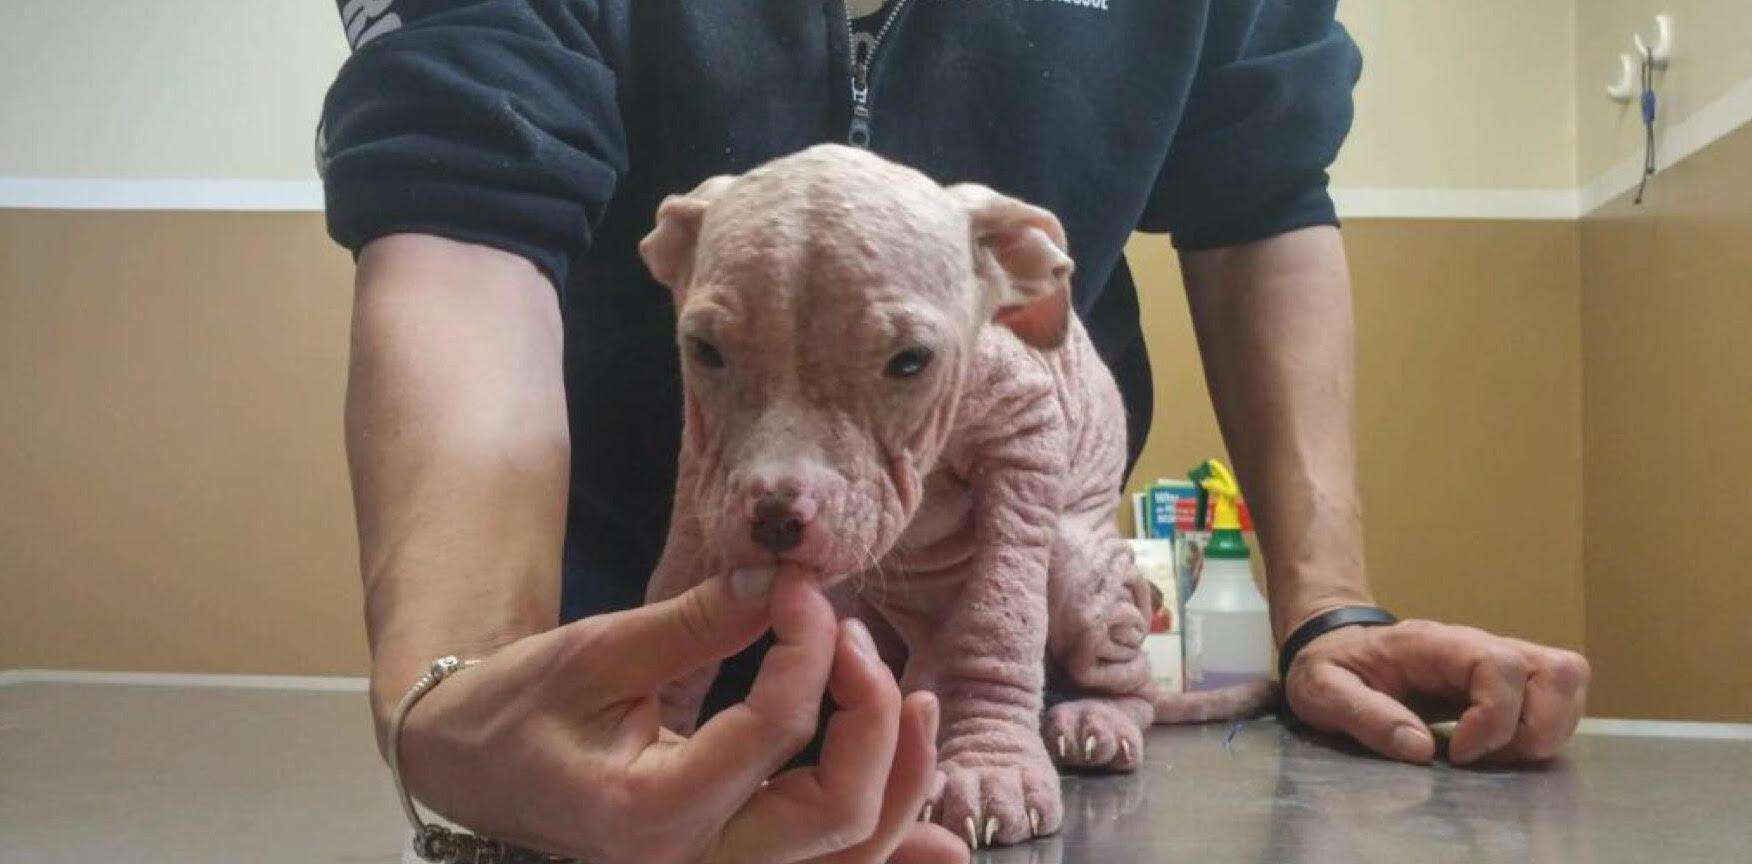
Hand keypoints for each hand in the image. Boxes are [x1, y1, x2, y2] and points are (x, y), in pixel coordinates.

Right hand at [391, 566, 968, 863]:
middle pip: (836, 813)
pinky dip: (889, 848)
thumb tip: (783, 576)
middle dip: (871, 715)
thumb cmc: (515, 709)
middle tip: (854, 635)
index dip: (806, 647)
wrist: (466, 768)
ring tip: (921, 704)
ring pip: (848, 856)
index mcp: (647, 815)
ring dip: (902, 782)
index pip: (773, 730)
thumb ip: (697, 623)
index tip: (799, 590)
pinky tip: (943, 837)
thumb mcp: (595, 653)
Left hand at [1284, 618, 1590, 764]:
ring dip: (1548, 729)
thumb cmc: (1330, 666)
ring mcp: (1498, 660)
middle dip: (1538, 728)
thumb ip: (1363, 715)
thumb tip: (1420, 749)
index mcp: (1434, 644)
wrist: (1334, 647)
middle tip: (1486, 757)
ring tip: (1495, 755)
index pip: (1499, 664)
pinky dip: (1544, 730)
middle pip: (1558, 669)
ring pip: (1567, 679)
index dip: (1493, 717)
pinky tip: (1498, 749)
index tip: (1455, 754)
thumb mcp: (1321, 690)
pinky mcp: (1506, 682)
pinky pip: (1556, 697)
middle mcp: (1477, 646)